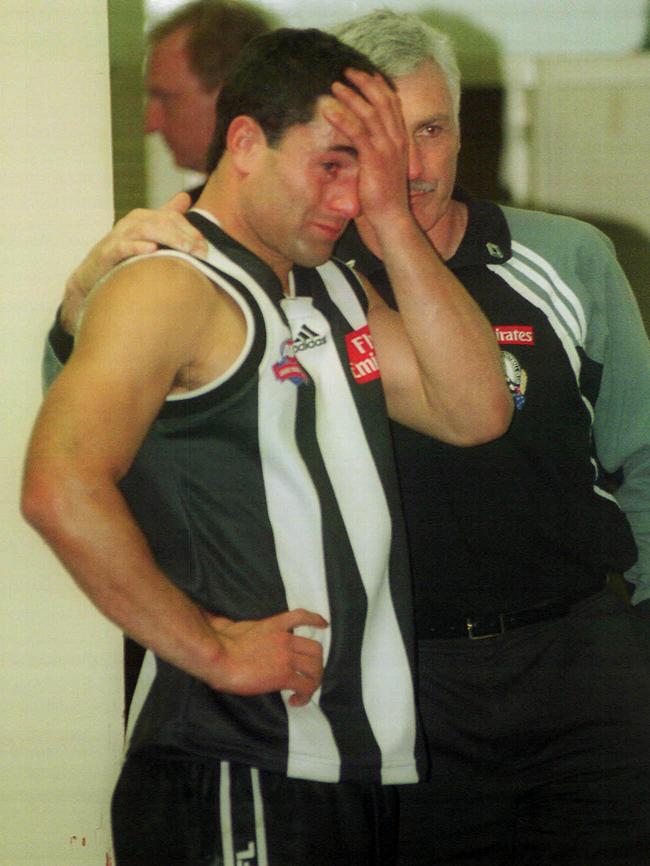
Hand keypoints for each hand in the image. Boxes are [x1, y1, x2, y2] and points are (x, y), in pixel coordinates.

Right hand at [60, 192, 207, 333]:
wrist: (93, 276)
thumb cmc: (124, 256)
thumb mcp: (147, 235)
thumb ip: (166, 217)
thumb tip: (185, 197)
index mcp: (144, 218)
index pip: (172, 218)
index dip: (191, 231)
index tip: (206, 247)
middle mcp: (131, 223)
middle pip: (162, 221)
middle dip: (184, 235)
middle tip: (201, 251)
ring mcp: (118, 236)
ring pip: (145, 230)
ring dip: (168, 239)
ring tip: (186, 249)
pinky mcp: (107, 252)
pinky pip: (123, 246)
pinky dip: (137, 247)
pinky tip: (152, 250)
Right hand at [203, 608, 327, 706]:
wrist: (218, 656)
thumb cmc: (219, 642)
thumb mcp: (234, 626)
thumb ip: (241, 627)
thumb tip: (223, 624)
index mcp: (274, 625)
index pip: (301, 616)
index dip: (316, 621)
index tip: (324, 624)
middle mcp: (285, 639)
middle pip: (315, 648)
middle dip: (316, 662)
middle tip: (307, 674)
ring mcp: (286, 657)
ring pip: (315, 667)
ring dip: (314, 680)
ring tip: (304, 690)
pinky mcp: (283, 676)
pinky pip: (305, 686)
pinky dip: (305, 695)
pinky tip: (296, 701)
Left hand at [324, 69, 409, 224]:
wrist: (391, 216)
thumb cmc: (383, 195)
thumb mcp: (381, 166)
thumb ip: (374, 149)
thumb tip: (360, 140)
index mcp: (399, 139)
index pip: (391, 103)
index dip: (378, 85)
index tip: (364, 73)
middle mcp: (396, 139)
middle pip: (382, 100)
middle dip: (364, 82)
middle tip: (347, 71)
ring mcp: (386, 148)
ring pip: (369, 112)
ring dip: (351, 96)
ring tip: (335, 86)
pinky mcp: (374, 159)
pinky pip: (358, 133)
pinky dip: (343, 119)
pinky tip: (329, 111)